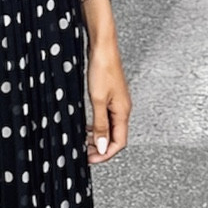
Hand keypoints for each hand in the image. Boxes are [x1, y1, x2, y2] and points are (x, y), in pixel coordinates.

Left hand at [86, 27, 129, 164]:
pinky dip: (97, 126)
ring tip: (84, 142)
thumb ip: (100, 124)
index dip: (105, 154)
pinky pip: (107, 118)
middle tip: (85, 154)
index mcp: (123, 112)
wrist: (103, 47)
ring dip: (98, 138)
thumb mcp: (97, 100)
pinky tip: (87, 126)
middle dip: (101, 148)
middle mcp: (123, 109)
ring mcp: (118, 103)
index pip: (119, 143)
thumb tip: (102, 146)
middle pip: (115, 137)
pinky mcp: (111, 97)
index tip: (90, 159)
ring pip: (110, 128)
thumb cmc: (103, 69)